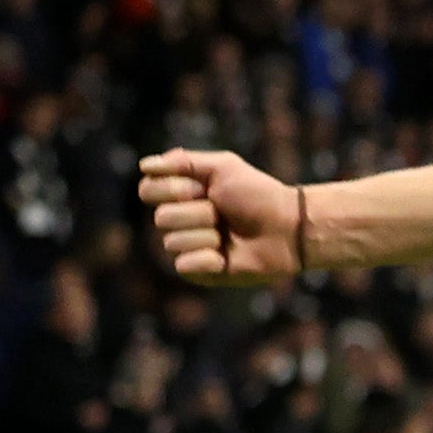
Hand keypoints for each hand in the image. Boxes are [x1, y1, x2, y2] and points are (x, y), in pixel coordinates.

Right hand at [142, 147, 313, 283]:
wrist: (288, 227)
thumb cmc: (259, 195)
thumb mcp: (223, 167)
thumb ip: (184, 162)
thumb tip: (144, 166)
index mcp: (179, 195)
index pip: (147, 190)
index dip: (172, 189)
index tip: (202, 188)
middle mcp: (179, 220)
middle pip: (161, 218)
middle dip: (198, 213)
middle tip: (224, 213)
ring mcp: (188, 247)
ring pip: (173, 241)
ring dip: (207, 235)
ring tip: (229, 235)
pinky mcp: (199, 271)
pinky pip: (184, 265)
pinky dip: (207, 259)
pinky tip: (226, 257)